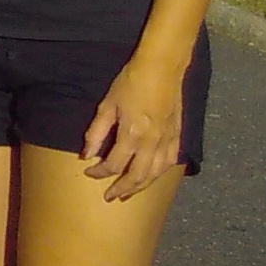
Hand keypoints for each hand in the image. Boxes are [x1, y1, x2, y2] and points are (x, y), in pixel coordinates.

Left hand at [80, 51, 184, 200]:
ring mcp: (168, 141)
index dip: (99, 172)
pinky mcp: (178, 136)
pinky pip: (170, 162)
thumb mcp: (107, 105)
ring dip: (142, 187)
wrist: (162, 68)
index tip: (89, 173)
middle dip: (122, 189)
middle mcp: (152, 143)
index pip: (113, 164)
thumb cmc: (130, 83)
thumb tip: (86, 155)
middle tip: (109, 197)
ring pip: (156, 174)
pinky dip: (159, 173)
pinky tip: (152, 176)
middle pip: (138, 176)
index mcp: (132, 135)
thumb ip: (96, 133)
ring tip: (129, 193)